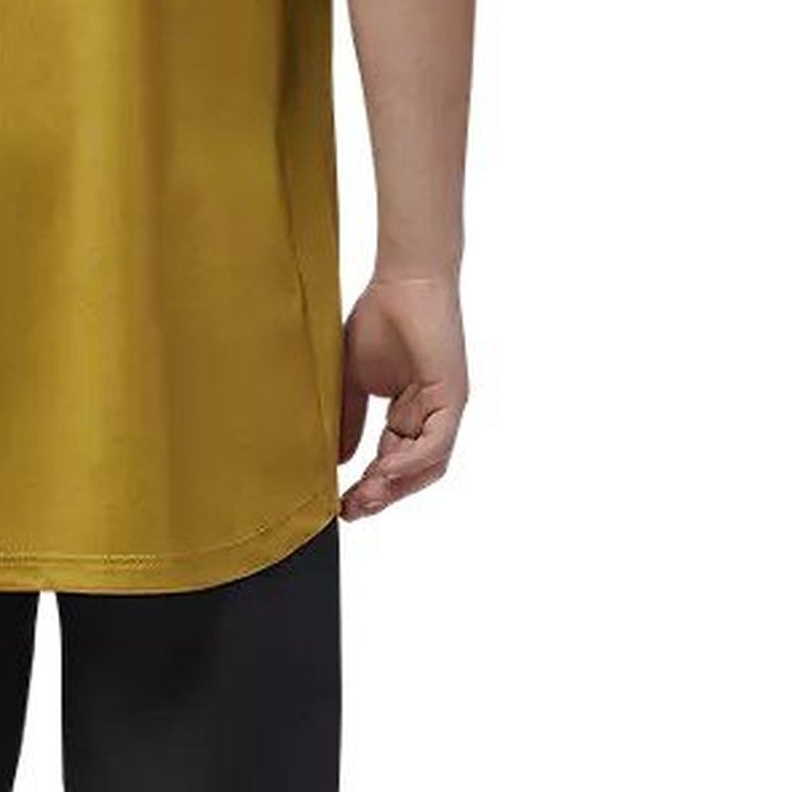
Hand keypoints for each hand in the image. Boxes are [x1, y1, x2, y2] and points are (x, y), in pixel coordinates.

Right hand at [337, 273, 468, 519]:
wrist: (403, 281)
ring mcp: (445, 408)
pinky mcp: (453, 397)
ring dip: (396, 487)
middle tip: (350, 510)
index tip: (340, 505)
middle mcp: (431, 416)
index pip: (390, 463)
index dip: (366, 487)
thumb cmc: (380, 318)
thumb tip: (337, 460)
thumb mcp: (353, 381)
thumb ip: (349, 420)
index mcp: (409, 414)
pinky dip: (411, 462)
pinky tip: (383, 471)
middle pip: (411, 473)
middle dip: (380, 496)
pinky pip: (437, 442)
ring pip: (428, 466)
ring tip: (365, 497)